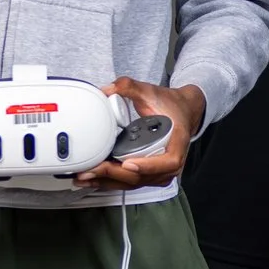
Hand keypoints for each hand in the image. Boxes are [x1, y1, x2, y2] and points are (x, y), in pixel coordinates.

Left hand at [76, 79, 206, 190]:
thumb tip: (107, 89)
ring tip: (87, 177)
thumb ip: (129, 86)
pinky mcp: (150, 174)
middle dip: (115, 174)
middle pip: (143, 175)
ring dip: (110, 182)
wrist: (182, 111)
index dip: (148, 165)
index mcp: (177, 142)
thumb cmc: (170, 105)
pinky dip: (112, 182)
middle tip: (93, 170)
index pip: (168, 161)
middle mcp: (171, 161)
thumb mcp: (151, 92)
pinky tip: (95, 180)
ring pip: (135, 182)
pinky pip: (132, 182)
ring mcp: (160, 170)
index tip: (128, 163)